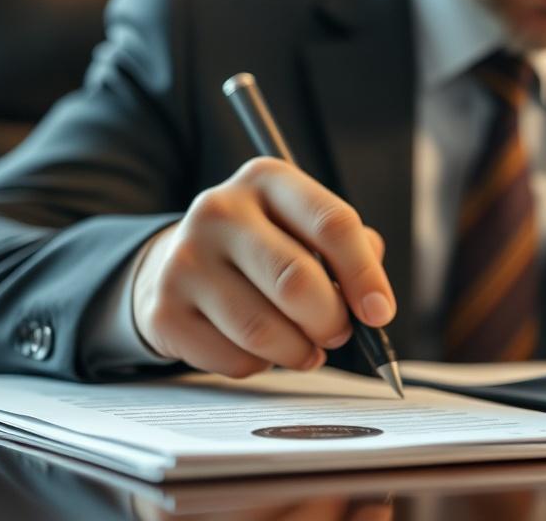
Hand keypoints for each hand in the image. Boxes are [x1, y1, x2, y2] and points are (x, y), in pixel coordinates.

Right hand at [131, 157, 394, 377]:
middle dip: (331, 320)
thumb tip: (374, 303)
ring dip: (299, 351)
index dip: (365, 275)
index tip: (380, 313)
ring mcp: (185, 260)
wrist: (181, 260)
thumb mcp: (306, 226)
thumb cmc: (266, 246)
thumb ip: (352, 250)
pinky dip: (261, 365)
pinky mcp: (164, 311)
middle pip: (296, 280)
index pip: (331, 223)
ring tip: (306, 346)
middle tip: (339, 333)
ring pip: (263, 329)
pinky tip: (262, 348)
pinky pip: (233, 358)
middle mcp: (220, 210)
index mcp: (267, 179)